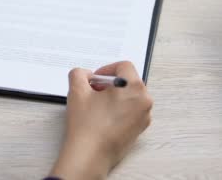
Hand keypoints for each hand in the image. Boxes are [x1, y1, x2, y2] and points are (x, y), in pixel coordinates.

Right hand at [50, 61, 152, 179]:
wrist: (89, 155)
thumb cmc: (86, 125)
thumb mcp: (77, 90)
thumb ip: (79, 74)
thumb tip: (86, 75)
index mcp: (134, 87)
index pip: (124, 66)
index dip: (106, 69)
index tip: (95, 79)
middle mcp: (144, 101)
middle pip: (128, 81)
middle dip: (110, 83)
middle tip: (93, 91)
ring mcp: (144, 117)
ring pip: (130, 96)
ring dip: (114, 96)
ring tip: (96, 105)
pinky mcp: (139, 129)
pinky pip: (131, 110)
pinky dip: (119, 109)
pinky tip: (102, 117)